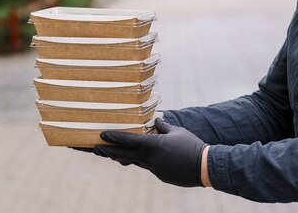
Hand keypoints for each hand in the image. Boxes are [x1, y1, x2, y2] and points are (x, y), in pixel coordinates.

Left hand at [93, 118, 207, 186]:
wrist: (204, 167)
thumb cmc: (191, 145)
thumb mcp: (176, 131)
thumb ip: (163, 126)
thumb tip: (155, 121)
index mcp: (152, 144)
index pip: (127, 140)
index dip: (113, 138)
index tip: (100, 136)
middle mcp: (148, 158)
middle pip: (122, 155)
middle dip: (107, 152)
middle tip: (94, 149)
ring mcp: (153, 169)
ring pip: (134, 161)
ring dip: (123, 157)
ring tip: (112, 153)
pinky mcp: (160, 176)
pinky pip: (148, 166)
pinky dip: (144, 161)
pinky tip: (146, 157)